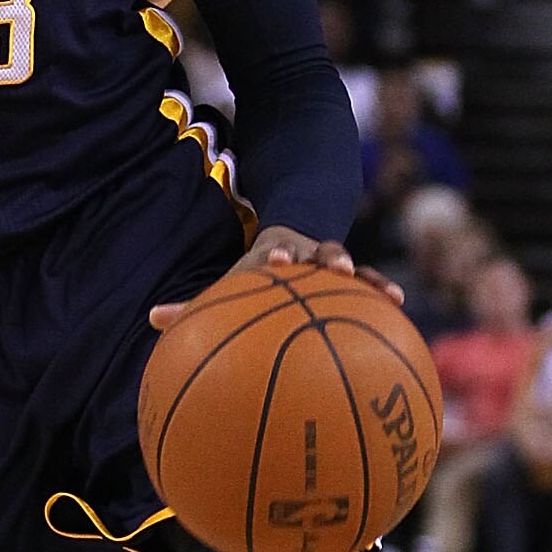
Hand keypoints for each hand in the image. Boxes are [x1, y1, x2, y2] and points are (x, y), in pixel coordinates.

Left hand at [150, 228, 402, 331]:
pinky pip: (370, 281)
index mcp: (272, 256)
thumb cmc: (256, 273)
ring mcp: (329, 260)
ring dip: (363, 272)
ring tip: (383, 288)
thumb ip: (196, 305)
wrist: (295, 231)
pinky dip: (382, 288)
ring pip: (350, 261)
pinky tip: (399, 301)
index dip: (277, 257)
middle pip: (318, 251)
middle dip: (328, 257)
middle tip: (337, 267)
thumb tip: (153, 320)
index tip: (280, 260)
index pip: (273, 254)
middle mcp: (305, 253)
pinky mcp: (351, 273)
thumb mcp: (230, 282)